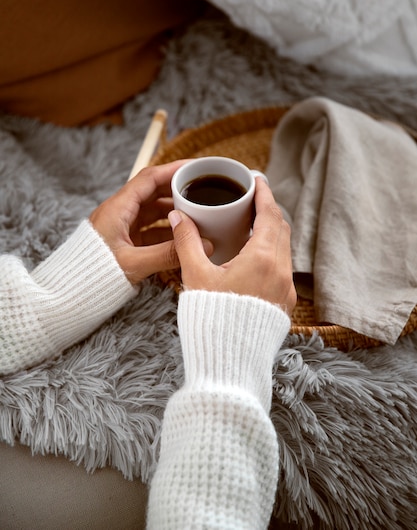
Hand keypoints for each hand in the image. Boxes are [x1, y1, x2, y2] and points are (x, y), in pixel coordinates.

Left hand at [89, 161, 207, 283]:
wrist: (67, 293)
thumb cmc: (93, 275)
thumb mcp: (134, 264)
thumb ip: (169, 254)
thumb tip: (204, 246)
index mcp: (118, 208)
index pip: (150, 178)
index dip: (174, 169)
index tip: (196, 168)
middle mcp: (119, 212)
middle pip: (153, 191)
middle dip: (178, 189)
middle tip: (203, 190)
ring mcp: (121, 226)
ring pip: (153, 211)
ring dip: (175, 211)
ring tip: (199, 215)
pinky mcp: (123, 241)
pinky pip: (150, 229)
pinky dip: (167, 230)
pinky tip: (182, 236)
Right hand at [168, 176, 296, 313]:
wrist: (229, 364)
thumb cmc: (211, 320)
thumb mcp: (195, 276)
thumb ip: (186, 242)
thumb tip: (177, 216)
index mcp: (262, 259)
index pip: (269, 214)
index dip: (264, 193)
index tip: (257, 179)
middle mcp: (281, 271)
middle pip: (281, 228)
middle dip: (268, 209)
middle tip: (252, 198)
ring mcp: (286, 289)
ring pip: (284, 249)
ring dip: (271, 231)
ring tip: (251, 224)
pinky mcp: (284, 304)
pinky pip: (283, 268)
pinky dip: (272, 252)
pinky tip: (254, 256)